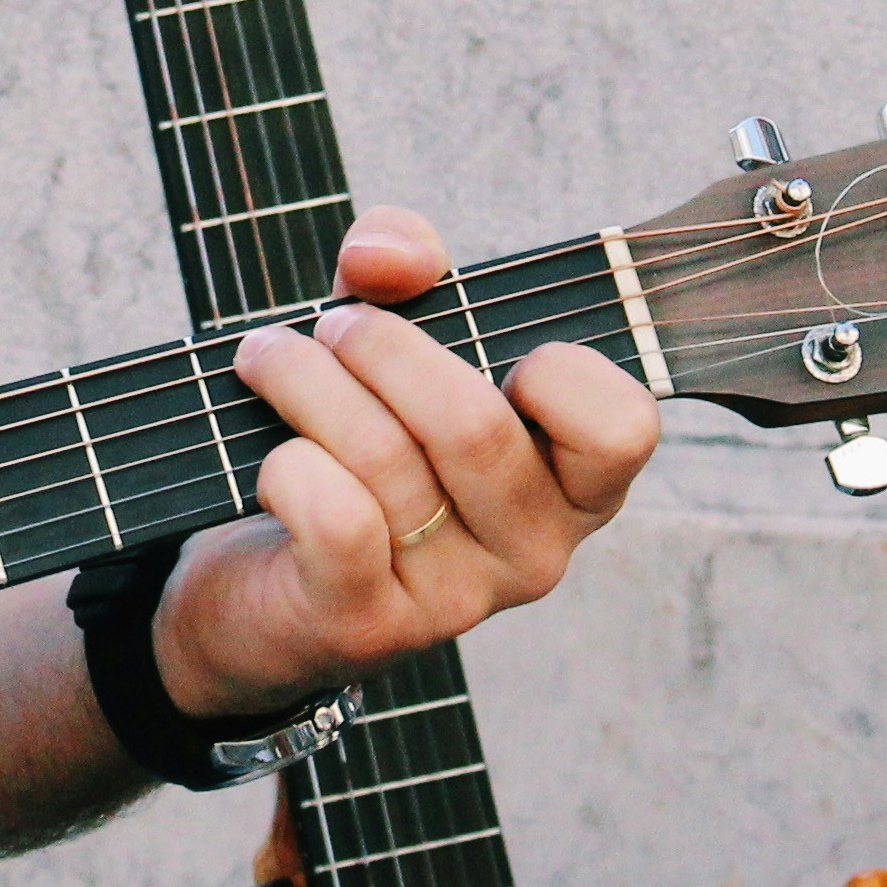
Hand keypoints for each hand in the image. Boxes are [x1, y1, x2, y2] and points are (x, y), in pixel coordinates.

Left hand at [155, 206, 663, 721]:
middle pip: (473, 425)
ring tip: (269, 361)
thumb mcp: (389, 331)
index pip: (622, 428)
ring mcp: (457, 597)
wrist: (263, 582)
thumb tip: (382, 260)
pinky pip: (336, 518)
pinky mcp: (370, 626)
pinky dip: (289, 466)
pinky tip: (275, 458)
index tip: (500, 351)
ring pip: (385, 459)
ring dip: (305, 383)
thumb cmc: (355, 438)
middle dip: (380, 345)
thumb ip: (402, 261)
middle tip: (331, 326)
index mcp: (574, 481)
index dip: (560, 372)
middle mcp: (534, 550)